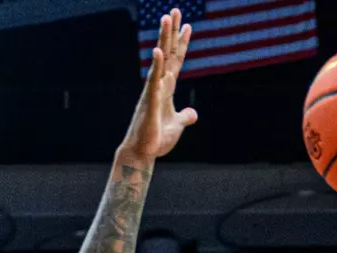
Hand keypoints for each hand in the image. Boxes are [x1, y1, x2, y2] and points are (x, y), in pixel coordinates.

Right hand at [120, 8, 197, 162]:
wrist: (143, 154)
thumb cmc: (157, 141)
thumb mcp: (177, 126)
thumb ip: (185, 117)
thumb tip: (194, 114)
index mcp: (167, 89)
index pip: (176, 62)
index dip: (182, 44)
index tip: (188, 26)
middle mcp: (160, 86)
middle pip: (168, 54)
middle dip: (172, 32)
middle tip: (175, 10)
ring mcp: (154, 92)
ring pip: (160, 61)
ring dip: (164, 39)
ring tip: (167, 17)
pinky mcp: (150, 102)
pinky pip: (154, 80)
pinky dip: (157, 65)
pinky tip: (159, 50)